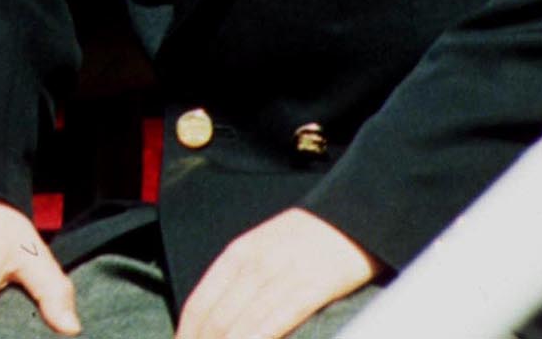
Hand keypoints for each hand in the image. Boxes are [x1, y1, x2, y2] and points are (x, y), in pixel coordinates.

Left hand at [174, 208, 380, 338]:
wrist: (353, 213)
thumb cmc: (309, 239)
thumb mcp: (263, 248)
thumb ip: (241, 278)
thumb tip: (219, 316)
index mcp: (237, 254)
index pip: (200, 303)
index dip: (187, 332)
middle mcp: (253, 264)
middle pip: (215, 319)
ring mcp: (281, 275)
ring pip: (241, 323)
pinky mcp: (311, 286)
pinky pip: (276, 318)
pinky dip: (259, 337)